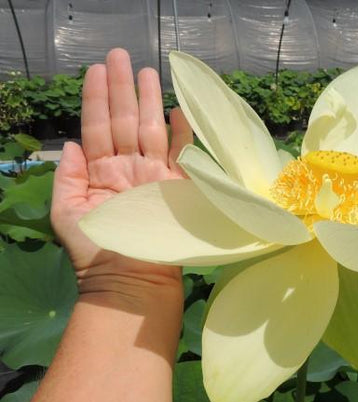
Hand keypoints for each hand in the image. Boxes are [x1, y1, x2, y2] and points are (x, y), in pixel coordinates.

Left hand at [51, 48, 192, 292]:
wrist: (132, 283)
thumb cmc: (97, 251)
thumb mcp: (68, 213)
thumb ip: (67, 176)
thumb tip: (73, 144)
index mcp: (99, 172)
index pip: (97, 126)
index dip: (96, 98)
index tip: (96, 68)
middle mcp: (127, 167)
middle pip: (124, 120)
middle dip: (122, 88)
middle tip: (121, 55)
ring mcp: (153, 175)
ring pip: (151, 129)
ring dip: (149, 100)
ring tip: (147, 72)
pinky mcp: (177, 186)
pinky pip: (181, 154)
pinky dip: (182, 133)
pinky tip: (177, 110)